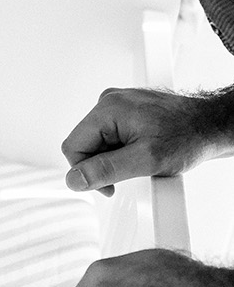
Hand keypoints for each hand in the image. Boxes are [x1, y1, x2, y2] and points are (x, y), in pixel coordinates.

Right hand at [61, 87, 233, 195]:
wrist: (213, 126)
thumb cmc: (189, 136)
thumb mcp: (145, 160)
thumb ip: (106, 170)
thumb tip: (75, 179)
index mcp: (107, 109)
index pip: (73, 147)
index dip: (86, 172)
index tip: (108, 184)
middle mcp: (109, 102)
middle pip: (86, 144)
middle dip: (105, 164)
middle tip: (131, 171)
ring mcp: (119, 104)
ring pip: (100, 141)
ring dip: (116, 157)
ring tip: (142, 160)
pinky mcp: (128, 110)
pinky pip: (113, 136)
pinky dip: (125, 149)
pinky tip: (143, 152)